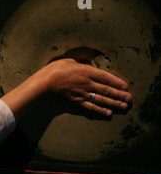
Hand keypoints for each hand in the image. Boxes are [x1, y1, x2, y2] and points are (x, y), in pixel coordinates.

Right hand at [0, 58, 131, 121]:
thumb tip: (89, 62)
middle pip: (106, 90)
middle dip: (119, 95)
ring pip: (101, 99)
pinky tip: (108, 113)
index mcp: (87, 71)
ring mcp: (82, 93)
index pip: (106, 77)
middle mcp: (87, 83)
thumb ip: (82, 62)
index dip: (117, 82)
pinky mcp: (77, 101)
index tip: (126, 87)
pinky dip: (100, 110)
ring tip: (123, 106)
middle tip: (129, 99)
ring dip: (113, 103)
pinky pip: (90, 106)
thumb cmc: (56, 69)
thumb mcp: (70, 60)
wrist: (45, 82)